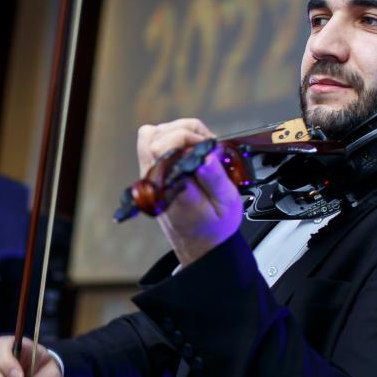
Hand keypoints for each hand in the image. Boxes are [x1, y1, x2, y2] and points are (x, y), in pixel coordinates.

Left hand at [137, 119, 244, 265]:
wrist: (201, 246)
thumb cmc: (215, 226)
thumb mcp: (226, 203)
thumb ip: (214, 178)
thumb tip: (205, 155)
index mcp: (172, 187)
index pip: (165, 146)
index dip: (191, 137)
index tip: (210, 145)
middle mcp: (155, 180)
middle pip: (154, 135)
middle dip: (184, 131)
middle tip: (206, 144)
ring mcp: (150, 177)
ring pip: (150, 136)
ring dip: (177, 132)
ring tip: (199, 144)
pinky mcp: (152, 174)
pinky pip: (153, 145)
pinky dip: (172, 139)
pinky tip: (191, 149)